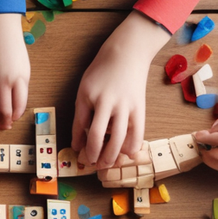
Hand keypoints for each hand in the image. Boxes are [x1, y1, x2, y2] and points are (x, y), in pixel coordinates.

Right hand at [0, 14, 29, 128]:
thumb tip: (14, 101)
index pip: (19, 105)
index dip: (16, 115)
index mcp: (21, 78)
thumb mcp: (23, 68)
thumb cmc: (12, 47)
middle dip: (5, 121)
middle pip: (5, 109)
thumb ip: (19, 84)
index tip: (14, 119)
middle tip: (5, 126)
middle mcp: (6, 81)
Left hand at [72, 13, 166, 167]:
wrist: (127, 54)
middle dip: (93, 154)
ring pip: (118, 139)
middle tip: (92, 163)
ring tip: (106, 164)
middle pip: (97, 136)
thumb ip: (82, 111)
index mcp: (88, 96)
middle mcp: (106, 102)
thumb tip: (81, 138)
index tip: (77, 151)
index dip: (78, 142)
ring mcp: (124, 105)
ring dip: (111, 156)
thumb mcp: (85, 87)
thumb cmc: (103, 71)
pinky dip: (132, 146)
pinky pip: (137, 133)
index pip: (79, 125)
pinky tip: (127, 154)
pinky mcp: (140, 108)